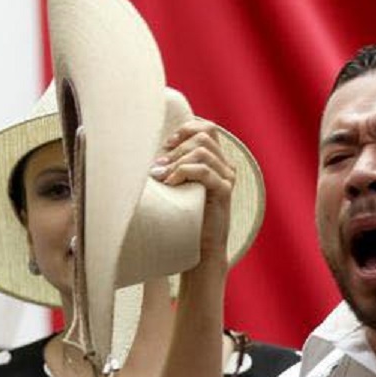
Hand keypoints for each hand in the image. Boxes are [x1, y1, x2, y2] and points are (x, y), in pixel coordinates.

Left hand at [150, 118, 234, 270]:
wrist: (198, 248)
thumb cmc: (182, 216)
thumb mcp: (175, 186)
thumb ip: (170, 167)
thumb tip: (149, 155)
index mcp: (215, 161)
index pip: (208, 128)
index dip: (186, 129)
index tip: (166, 144)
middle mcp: (225, 166)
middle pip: (204, 136)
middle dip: (177, 148)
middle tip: (158, 167)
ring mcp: (226, 178)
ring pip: (203, 152)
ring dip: (177, 161)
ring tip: (161, 177)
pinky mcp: (224, 191)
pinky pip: (204, 171)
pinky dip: (183, 172)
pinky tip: (170, 184)